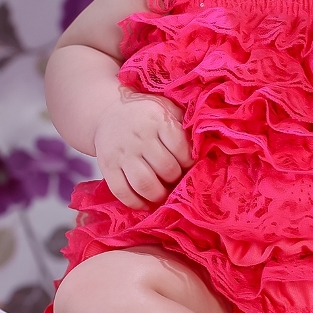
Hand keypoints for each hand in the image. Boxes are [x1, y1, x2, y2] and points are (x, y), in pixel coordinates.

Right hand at [94, 91, 193, 208]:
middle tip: (178, 182)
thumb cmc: (147, 115)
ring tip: (164, 195)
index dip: (189, 162)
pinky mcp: (107, 167)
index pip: (180, 148)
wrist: (109, 114)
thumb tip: (204, 151)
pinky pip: (122, 192)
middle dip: (176, 180)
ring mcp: (122, 153)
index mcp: (157, 120)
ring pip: (144, 184)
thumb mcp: (168, 110)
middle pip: (165, 169)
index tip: (190, 166)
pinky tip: (145, 202)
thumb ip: (185, 127)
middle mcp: (139, 137)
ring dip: (158, 195)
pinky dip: (136, 203)